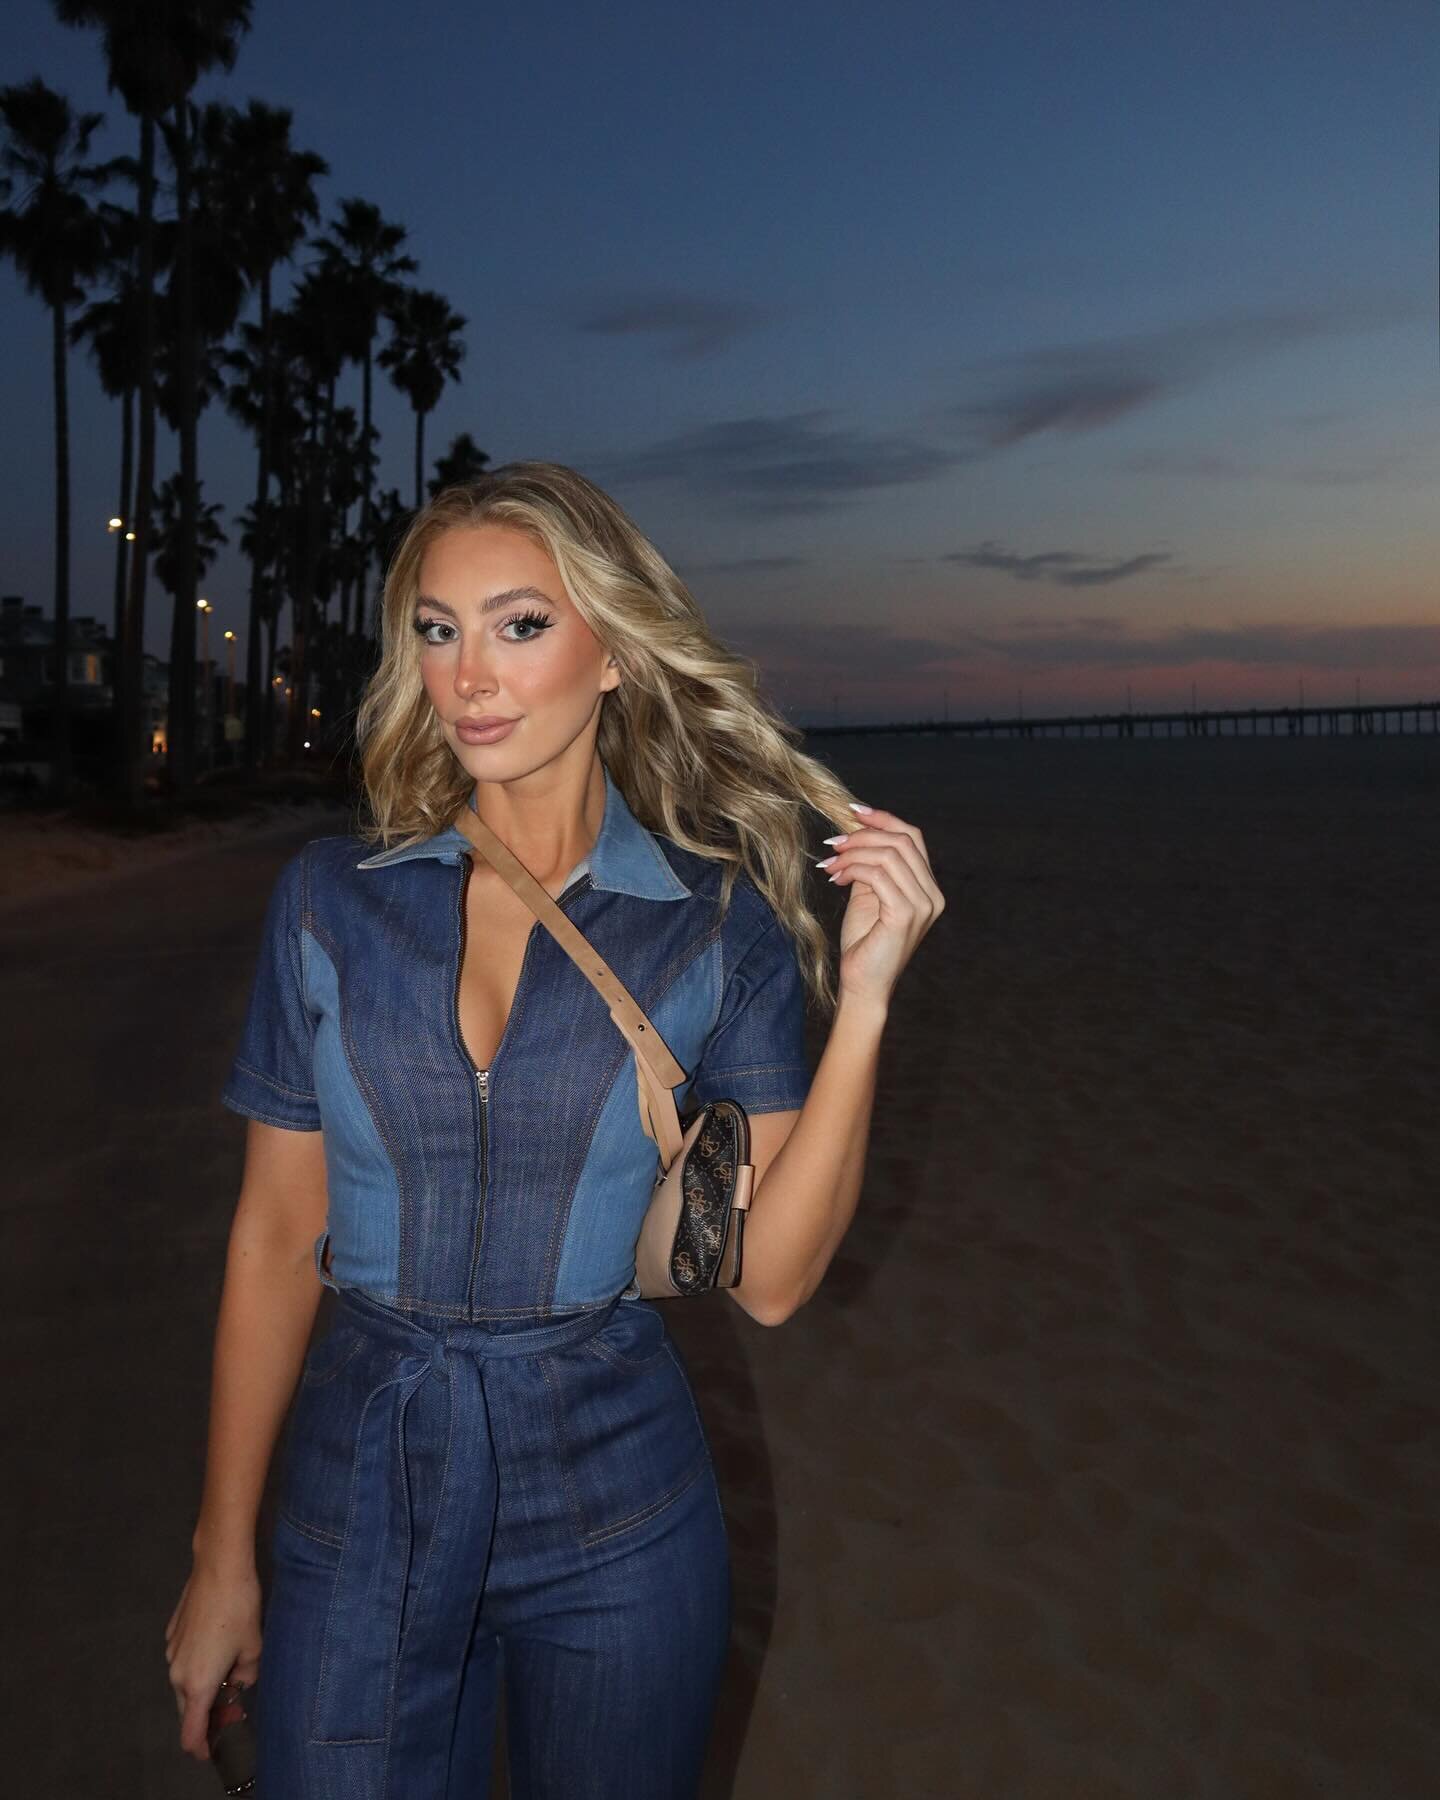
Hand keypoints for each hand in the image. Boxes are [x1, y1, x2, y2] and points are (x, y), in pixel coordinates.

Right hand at [164, 1557, 262, 1760]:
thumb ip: (247, 1675)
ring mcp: (171, 1651)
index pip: (190, 1733)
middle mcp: (177, 1673)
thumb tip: (239, 1681)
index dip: (201, 1747)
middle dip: (206, 1714)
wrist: (219, 1567)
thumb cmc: (240, 1609)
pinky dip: (197, 1662)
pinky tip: (218, 1642)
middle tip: (231, 1705)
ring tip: (229, 1667)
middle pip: (187, 1708)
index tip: (212, 1750)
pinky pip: (183, 1658)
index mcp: (198, 1684)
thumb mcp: (253, 1647)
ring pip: (184, 1682)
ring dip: (202, 1685)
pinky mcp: (171, 1633)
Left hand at [816, 802, 944, 1005]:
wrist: (863, 984)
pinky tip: (836, 878)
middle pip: (901, 841)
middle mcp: (932, 895)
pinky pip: (878, 874)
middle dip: (862, 836)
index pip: (912, 837)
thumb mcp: (868, 895)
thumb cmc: (864, 942)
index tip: (853, 811)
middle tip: (832, 844)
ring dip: (853, 853)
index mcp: (928, 888)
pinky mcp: (906, 914)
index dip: (883, 819)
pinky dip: (853, 869)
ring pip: (888, 855)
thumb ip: (870, 866)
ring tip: (830, 864)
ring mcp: (923, 905)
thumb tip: (854, 832)